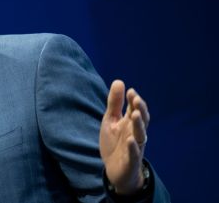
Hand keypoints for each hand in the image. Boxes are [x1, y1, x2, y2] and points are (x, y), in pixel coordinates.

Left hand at [99, 80, 149, 194]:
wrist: (115, 170)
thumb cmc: (115, 143)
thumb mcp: (111, 121)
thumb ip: (114, 103)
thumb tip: (119, 81)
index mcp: (131, 123)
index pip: (136, 109)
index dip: (134, 101)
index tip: (130, 91)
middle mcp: (135, 133)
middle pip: (141, 120)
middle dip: (140, 110)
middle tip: (136, 99)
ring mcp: (134, 147)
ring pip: (140, 135)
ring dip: (139, 125)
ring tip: (136, 114)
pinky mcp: (130, 160)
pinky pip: (134, 154)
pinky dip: (133, 147)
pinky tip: (131, 140)